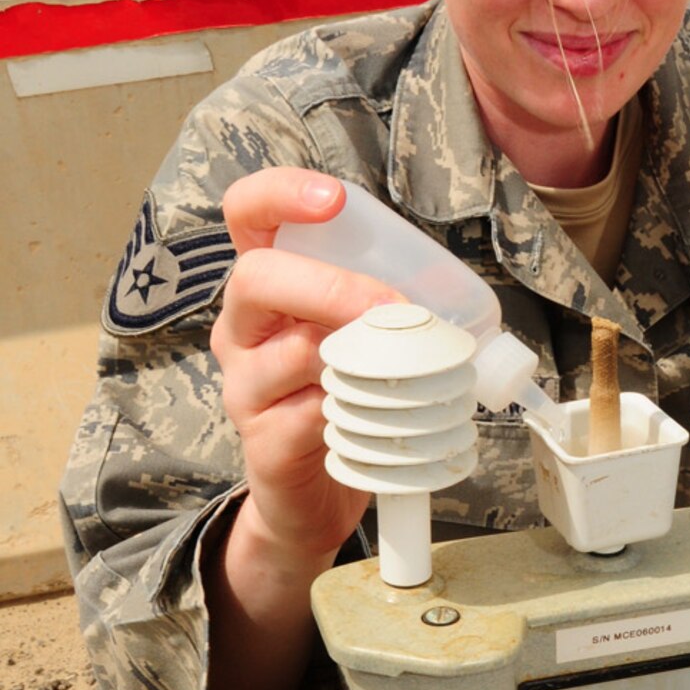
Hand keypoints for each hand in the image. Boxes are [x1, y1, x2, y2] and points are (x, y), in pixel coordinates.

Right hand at [213, 168, 401, 564]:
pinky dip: (350, 412)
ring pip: (283, 352)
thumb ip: (387, 305)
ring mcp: (244, 386)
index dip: (279, 194)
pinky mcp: (262, 442)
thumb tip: (447, 291)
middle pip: (254, 278)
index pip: (245, 216)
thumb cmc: (340, 399)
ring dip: (355, 355)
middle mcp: (242, 330)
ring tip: (402, 368)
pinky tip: (376, 417)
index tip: (333, 199)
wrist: (313, 496)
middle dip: (330, 286)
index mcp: (267, 289)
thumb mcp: (359, 339)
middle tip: (391, 307)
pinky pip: (304, 416)